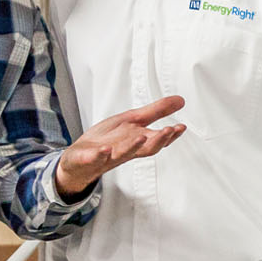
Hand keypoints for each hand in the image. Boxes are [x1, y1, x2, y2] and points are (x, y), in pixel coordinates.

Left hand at [54, 95, 186, 196]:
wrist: (81, 159)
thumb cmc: (108, 140)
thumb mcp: (132, 120)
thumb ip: (156, 112)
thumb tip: (180, 101)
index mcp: (137, 141)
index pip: (157, 140)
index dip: (169, 135)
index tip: (181, 127)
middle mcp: (126, 150)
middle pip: (145, 149)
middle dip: (158, 140)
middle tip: (169, 131)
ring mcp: (108, 156)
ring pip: (123, 154)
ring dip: (133, 146)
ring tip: (141, 137)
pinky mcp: (89, 158)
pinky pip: (95, 158)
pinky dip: (100, 154)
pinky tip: (105, 149)